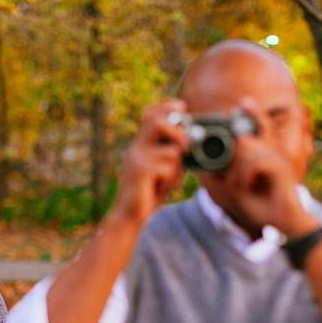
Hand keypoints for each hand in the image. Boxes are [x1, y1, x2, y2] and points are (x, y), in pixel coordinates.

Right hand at [110, 99, 188, 224]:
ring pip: (172, 151)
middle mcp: (137, 148)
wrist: (129, 215)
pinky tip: (161, 189)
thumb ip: (172, 155)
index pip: (150, 114)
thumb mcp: (162, 169)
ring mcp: (137, 159)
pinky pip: (168, 168)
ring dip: (177, 169)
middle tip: (186, 148)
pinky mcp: (140, 172)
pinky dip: (172, 180)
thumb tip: (192, 141)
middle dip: (179, 132)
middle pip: (157, 121)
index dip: (167, 107)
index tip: (181, 107)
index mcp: (141, 145)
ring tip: (168, 181)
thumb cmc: (148, 193)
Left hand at [226, 97, 318, 237]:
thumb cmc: (261, 206)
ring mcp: (278, 157)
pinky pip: (255, 163)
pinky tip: (249, 188)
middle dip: (233, 163)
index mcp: (265, 153)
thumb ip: (224, 174)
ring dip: (238, 172)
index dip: (253, 112)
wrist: (283, 224)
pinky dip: (247, 177)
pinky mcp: (280, 167)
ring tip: (243, 188)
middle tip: (238, 184)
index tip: (244, 102)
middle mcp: (273, 151)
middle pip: (244, 140)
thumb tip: (203, 166)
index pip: (258, 126)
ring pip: (247, 150)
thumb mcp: (237, 189)